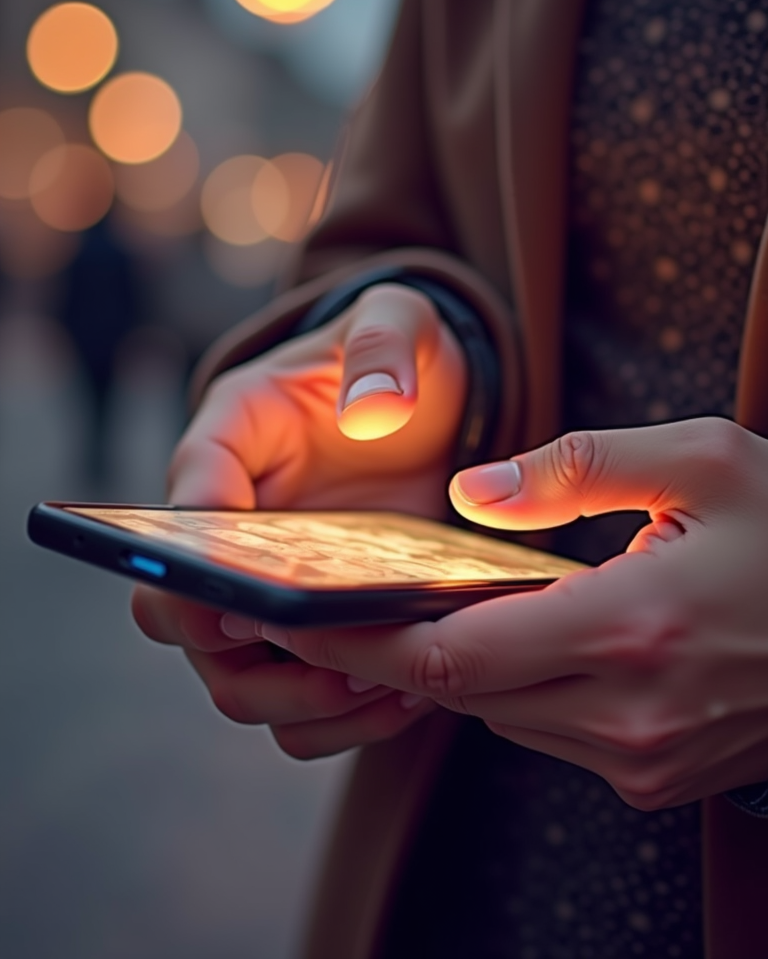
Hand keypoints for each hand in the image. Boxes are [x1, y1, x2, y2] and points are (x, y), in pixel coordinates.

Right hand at [132, 284, 463, 755]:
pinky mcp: (306, 628)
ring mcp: (263, 586)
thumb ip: (384, 344)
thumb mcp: (399, 322)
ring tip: (382, 685)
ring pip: (232, 682)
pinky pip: (295, 703)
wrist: (432, 407)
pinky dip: (334, 718)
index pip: (181, 508)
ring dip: (293, 700)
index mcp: (229, 442)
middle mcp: (228, 527)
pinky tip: (403, 694)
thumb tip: (372, 410)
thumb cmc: (398, 361)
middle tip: (327, 656)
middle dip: (230, 653)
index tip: (248, 597)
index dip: (197, 562)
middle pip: (173, 619)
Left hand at [251, 417, 767, 805]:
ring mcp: (641, 759)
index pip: (450, 657)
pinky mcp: (652, 777)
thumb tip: (465, 496)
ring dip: (465, 664)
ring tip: (453, 603)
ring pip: (499, 714)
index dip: (365, 640)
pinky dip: (517, 687)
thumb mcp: (700, 461)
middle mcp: (627, 713)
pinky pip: (546, 731)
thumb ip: (574, 469)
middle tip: (351, 600)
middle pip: (460, 692)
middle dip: (399, 648)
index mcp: (629, 629)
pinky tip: (532, 637)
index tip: (301, 616)